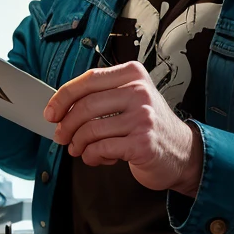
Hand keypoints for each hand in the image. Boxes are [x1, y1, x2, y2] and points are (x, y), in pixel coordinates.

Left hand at [43, 63, 202, 195]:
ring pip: (89, 130)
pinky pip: (100, 149)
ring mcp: (143, 117)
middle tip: (62, 138)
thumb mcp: (131, 100)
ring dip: (79, 145)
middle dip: (66, 126)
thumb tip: (59, 108)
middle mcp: (141, 92)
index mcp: (134, 75)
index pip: (88, 79)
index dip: (62, 97)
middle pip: (85, 106)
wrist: (182, 152)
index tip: (51, 113)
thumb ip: (102, 96)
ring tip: (83, 150)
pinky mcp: (142, 142)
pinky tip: (102, 158)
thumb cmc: (149, 127)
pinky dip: (93, 157)